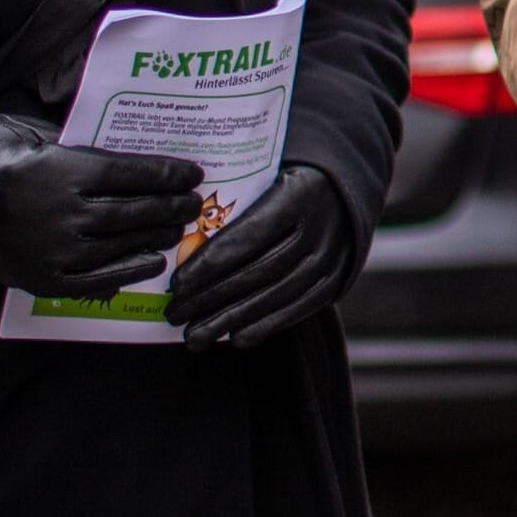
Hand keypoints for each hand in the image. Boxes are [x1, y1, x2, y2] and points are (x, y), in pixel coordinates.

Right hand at [0, 105, 201, 297]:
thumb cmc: (1, 155)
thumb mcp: (42, 137)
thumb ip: (85, 150)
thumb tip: (137, 159)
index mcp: (63, 169)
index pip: (130, 172)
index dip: (166, 173)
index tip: (192, 172)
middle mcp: (63, 211)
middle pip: (132, 210)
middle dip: (169, 205)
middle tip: (194, 201)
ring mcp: (55, 249)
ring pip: (119, 243)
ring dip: (155, 235)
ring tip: (178, 227)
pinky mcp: (45, 277)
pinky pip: (97, 278)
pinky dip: (129, 270)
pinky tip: (152, 262)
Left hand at [162, 165, 358, 349]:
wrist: (342, 196)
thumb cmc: (284, 187)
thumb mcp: (267, 177)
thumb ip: (235, 202)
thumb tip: (179, 242)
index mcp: (296, 194)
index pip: (248, 234)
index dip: (210, 262)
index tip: (177, 284)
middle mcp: (318, 227)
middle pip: (258, 270)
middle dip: (210, 296)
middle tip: (174, 314)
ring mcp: (330, 257)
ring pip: (274, 295)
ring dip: (230, 319)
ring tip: (194, 336)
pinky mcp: (335, 282)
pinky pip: (297, 310)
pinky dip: (265, 326)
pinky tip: (235, 338)